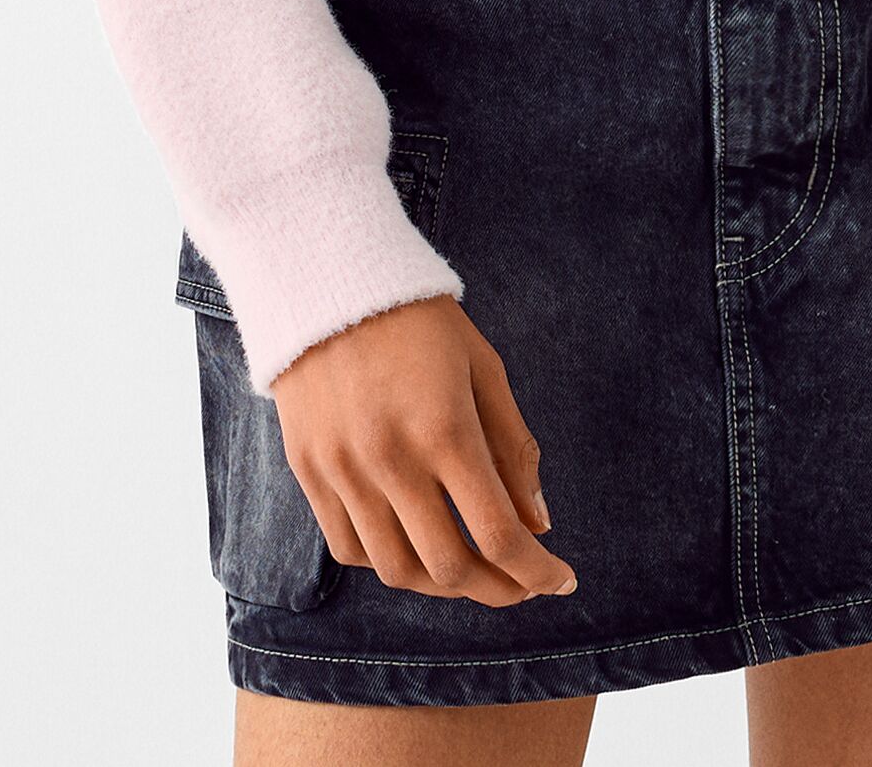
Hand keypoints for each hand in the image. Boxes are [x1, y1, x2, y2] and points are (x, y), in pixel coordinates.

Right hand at [271, 293, 577, 606]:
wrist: (327, 282)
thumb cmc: (418, 319)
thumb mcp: (483, 367)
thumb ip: (513, 446)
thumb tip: (540, 523)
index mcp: (444, 429)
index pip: (498, 534)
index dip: (536, 572)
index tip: (561, 581)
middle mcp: (391, 461)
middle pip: (449, 568)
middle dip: (497, 589)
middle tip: (521, 584)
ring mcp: (344, 472)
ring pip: (397, 571)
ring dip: (443, 586)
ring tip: (471, 570)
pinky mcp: (309, 473)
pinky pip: (350, 548)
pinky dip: (389, 562)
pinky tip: (414, 546)